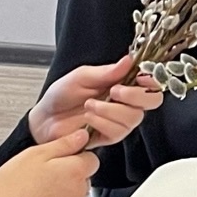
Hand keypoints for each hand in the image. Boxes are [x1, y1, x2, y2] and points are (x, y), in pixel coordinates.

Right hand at [0, 130, 99, 196]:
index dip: (76, 154)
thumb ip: (63, 144)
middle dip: (68, 172)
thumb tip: (81, 136)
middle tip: (42, 170)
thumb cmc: (13, 187)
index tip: (61, 155)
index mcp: (74, 171)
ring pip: (71, 194)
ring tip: (34, 187)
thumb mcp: (35, 154)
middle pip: (82, 177)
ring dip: (60, 189)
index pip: (92, 158)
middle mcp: (77, 192)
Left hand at [30, 56, 164, 148]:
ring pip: (134, 117)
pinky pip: (118, 131)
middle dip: (135, 95)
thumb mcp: (82, 76)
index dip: (152, 80)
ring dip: (110, 110)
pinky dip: (102, 122)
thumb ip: (107, 71)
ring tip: (90, 105)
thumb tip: (129, 60)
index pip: (150, 82)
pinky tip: (89, 118)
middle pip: (151, 101)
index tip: (141, 77)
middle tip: (115, 91)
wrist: (45, 118)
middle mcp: (125, 102)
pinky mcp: (110, 136)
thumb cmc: (62, 96)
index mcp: (122, 83)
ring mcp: (119, 120)